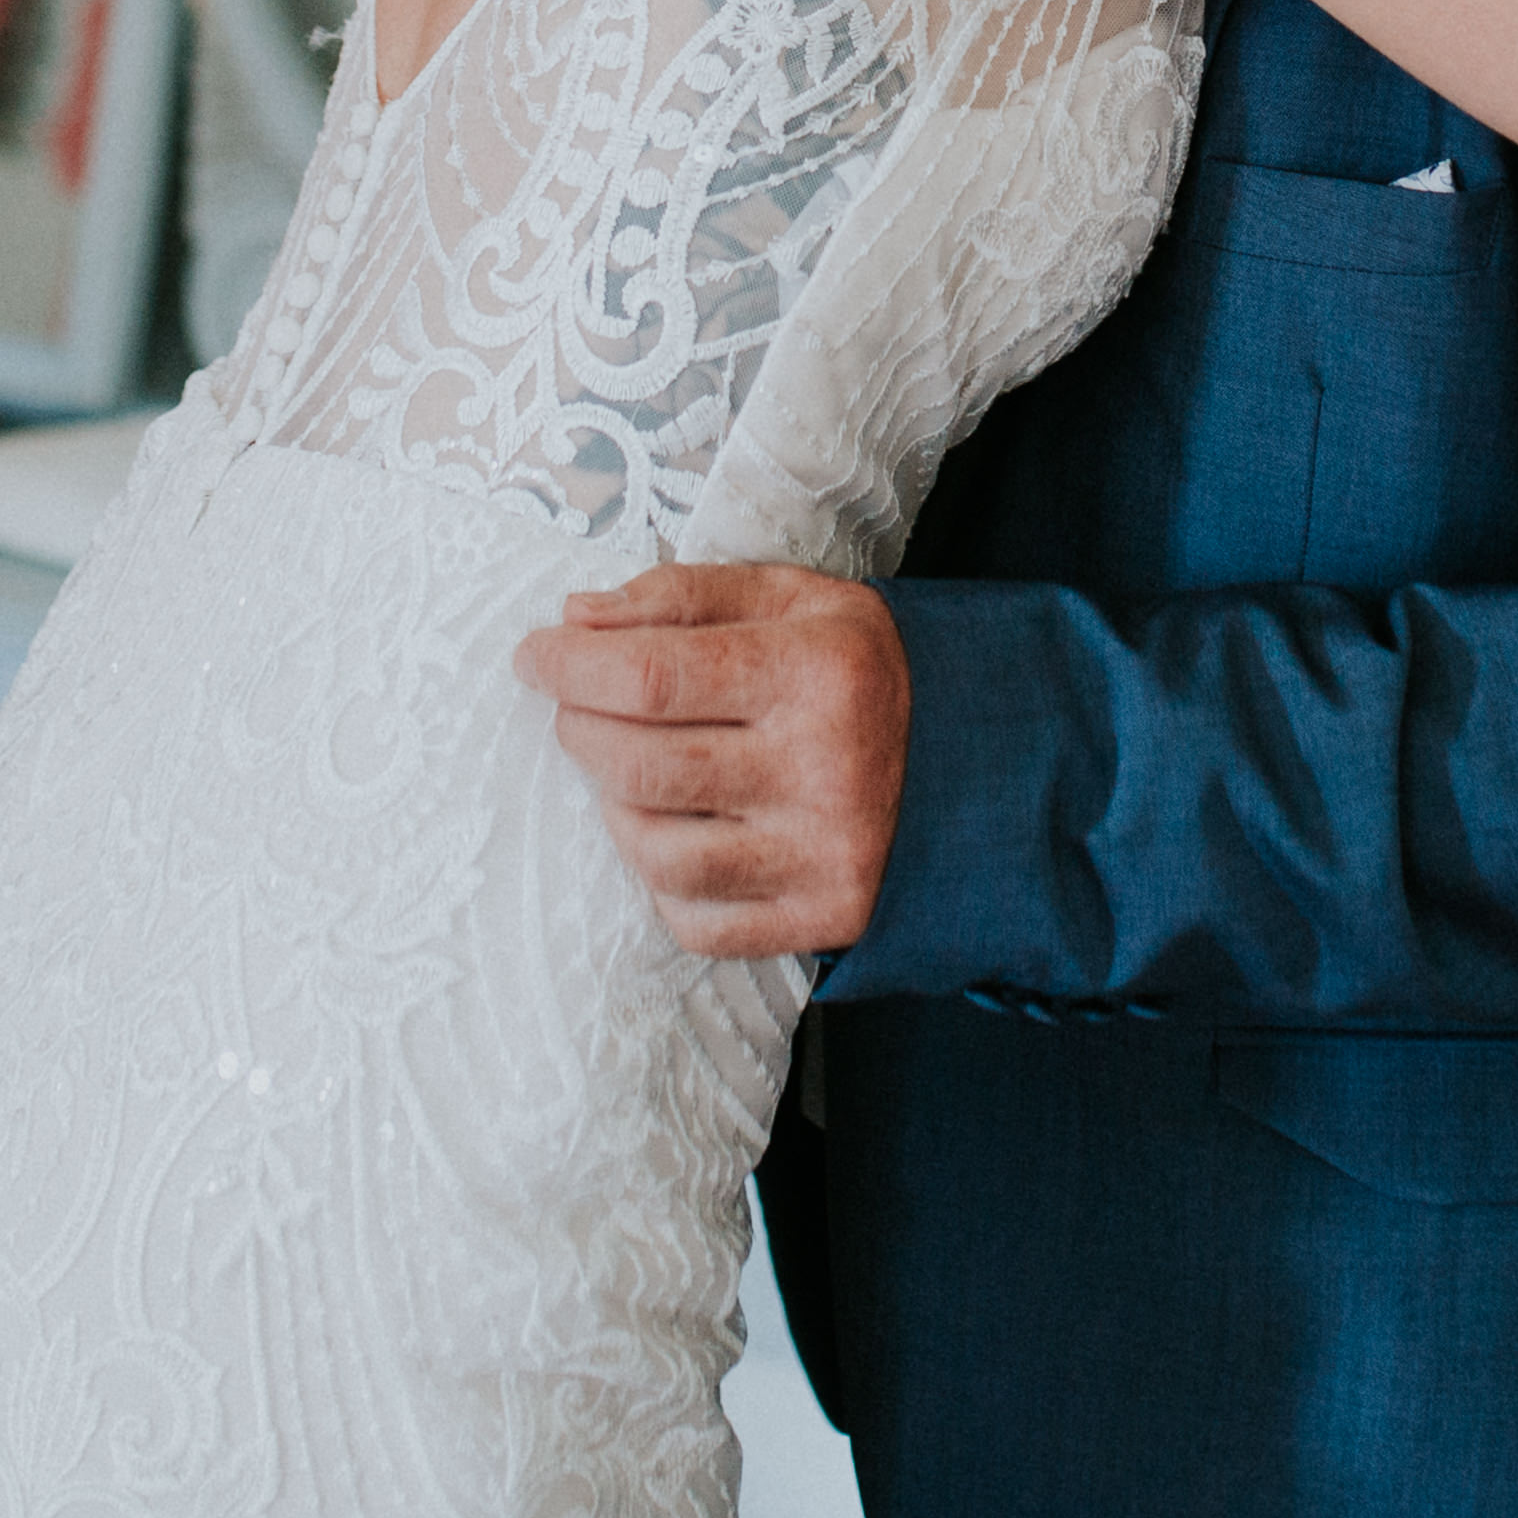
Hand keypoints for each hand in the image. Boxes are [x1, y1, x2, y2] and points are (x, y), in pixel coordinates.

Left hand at [511, 560, 909, 959]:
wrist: (981, 760)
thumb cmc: (863, 671)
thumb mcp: (795, 599)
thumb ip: (685, 596)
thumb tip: (577, 618)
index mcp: (817, 673)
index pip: (652, 676)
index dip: (571, 667)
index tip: (535, 656)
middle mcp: (823, 770)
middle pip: (641, 766)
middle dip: (580, 728)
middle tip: (576, 704)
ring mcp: (822, 857)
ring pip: (656, 852)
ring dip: (613, 804)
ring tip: (625, 767)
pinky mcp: (821, 920)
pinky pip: (696, 921)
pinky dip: (660, 880)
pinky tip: (675, 832)